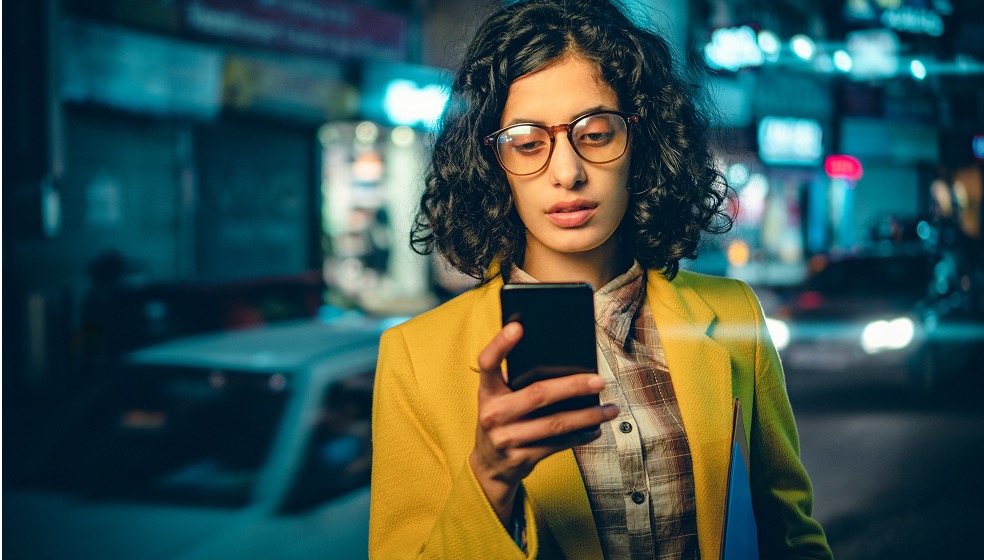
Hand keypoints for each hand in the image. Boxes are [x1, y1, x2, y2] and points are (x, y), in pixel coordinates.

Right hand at [469, 321, 617, 525]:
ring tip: (610, 409)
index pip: (487, 363)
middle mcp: (492, 414)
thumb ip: (518, 382)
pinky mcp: (521, 458)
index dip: (500, 344)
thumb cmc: (502, 421)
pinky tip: (596, 428)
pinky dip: (580, 436)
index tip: (518, 326)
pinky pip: (558, 444)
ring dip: (587, 416)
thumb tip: (563, 362)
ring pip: (555, 424)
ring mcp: (506, 439)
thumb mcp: (499, 399)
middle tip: (599, 381)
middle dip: (573, 386)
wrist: (489, 467)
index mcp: (487, 392)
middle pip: (537, 394)